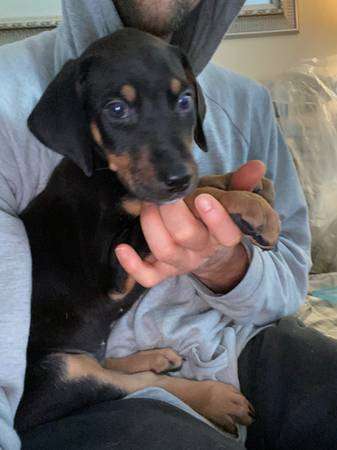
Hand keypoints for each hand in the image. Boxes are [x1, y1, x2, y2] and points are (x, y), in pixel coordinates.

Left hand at [115, 161, 265, 292]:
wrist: (208, 254)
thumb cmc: (211, 219)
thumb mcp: (229, 201)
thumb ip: (241, 184)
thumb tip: (257, 165)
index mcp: (222, 235)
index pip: (226, 233)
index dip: (216, 218)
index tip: (203, 198)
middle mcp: (201, 251)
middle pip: (187, 236)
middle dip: (171, 212)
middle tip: (161, 193)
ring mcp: (181, 263)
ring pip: (165, 251)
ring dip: (151, 226)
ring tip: (146, 205)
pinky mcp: (163, 272)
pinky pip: (148, 277)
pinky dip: (133, 266)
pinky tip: (121, 248)